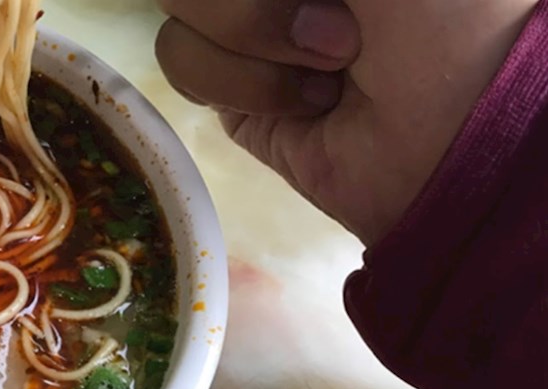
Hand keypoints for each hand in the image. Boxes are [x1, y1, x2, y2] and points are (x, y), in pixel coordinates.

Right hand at [155, 0, 538, 244]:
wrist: (455, 131)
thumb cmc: (442, 16)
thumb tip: (242, 4)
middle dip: (256, 7)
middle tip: (341, 26)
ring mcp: (244, 36)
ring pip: (177, 14)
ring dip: (257, 39)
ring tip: (334, 71)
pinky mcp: (229, 97)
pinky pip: (185, 67)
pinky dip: (244, 85)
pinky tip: (308, 103)